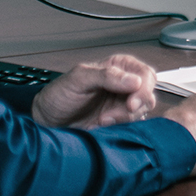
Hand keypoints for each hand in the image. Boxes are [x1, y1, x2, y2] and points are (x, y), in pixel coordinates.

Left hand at [31, 55, 158, 130]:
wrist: (47, 121)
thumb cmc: (59, 95)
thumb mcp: (78, 79)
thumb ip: (106, 76)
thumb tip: (134, 80)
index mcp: (117, 67)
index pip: (144, 74)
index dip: (143, 89)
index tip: (131, 103)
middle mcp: (123, 85)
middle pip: (147, 94)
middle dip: (134, 107)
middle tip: (115, 115)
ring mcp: (121, 104)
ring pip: (141, 112)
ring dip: (124, 119)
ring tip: (102, 120)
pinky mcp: (118, 123)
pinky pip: (132, 126)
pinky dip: (121, 128)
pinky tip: (103, 126)